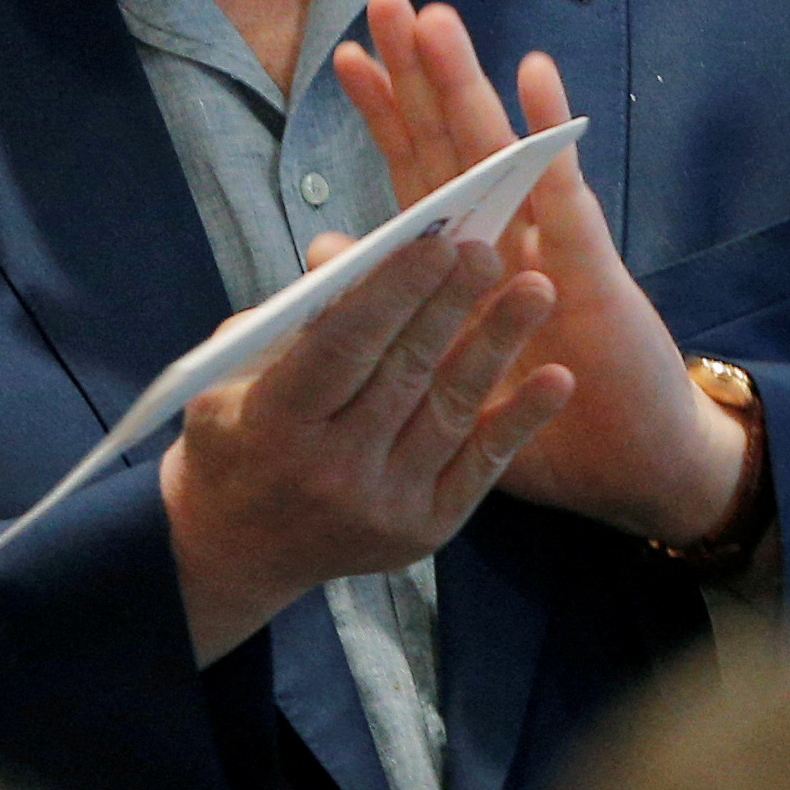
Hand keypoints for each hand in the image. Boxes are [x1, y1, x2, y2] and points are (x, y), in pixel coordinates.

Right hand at [158, 230, 572, 665]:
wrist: (236, 548)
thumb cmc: (234, 435)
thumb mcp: (232, 371)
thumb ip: (295, 320)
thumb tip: (362, 255)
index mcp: (275, 422)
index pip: (343, 345)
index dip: (391, 292)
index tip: (434, 241)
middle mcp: (331, 469)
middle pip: (403, 372)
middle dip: (451, 304)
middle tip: (489, 249)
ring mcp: (382, 505)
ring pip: (450, 412)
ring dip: (497, 346)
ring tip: (535, 291)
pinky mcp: (423, 530)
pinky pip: (480, 467)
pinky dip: (520, 421)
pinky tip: (556, 378)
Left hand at [334, 0, 745, 543]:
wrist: (635, 468)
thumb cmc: (541, 417)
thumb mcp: (447, 365)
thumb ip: (392, 304)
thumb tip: (321, 249)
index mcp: (471, 258)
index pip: (418, 169)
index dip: (386, 113)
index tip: (343, 56)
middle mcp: (509, 234)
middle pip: (453, 138)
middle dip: (420, 70)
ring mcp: (551, 244)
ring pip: (499, 150)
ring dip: (467, 83)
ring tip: (435, 20)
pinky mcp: (593, 268)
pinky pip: (564, 193)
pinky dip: (550, 133)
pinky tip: (534, 74)